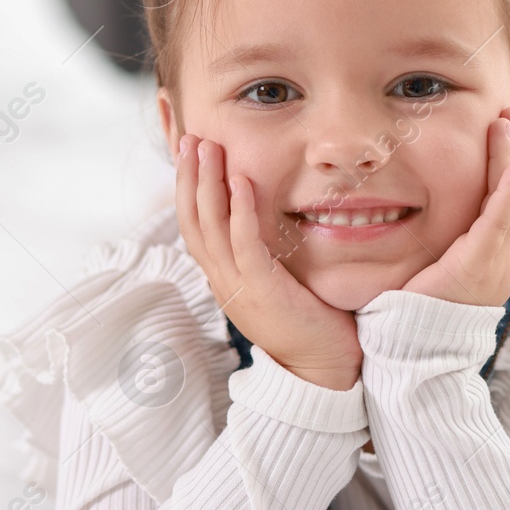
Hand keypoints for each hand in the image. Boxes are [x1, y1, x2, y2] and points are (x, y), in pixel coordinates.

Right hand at [175, 134, 363, 390]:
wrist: (323, 371)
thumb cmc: (309, 324)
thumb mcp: (277, 282)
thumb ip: (264, 254)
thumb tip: (264, 221)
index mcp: (224, 278)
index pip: (194, 226)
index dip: (187, 188)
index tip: (188, 153)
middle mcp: (222, 280)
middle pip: (192, 221)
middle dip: (188, 177)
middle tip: (188, 139)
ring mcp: (238, 286)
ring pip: (210, 227)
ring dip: (207, 183)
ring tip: (206, 147)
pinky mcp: (262, 290)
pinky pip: (244, 244)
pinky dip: (240, 210)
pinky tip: (241, 181)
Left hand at [401, 106, 509, 306]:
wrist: (415, 349)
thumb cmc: (416, 304)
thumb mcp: (434, 253)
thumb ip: (440, 223)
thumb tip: (421, 190)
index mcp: (493, 244)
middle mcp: (502, 249)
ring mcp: (494, 261)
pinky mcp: (478, 269)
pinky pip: (497, 225)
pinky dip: (506, 195)